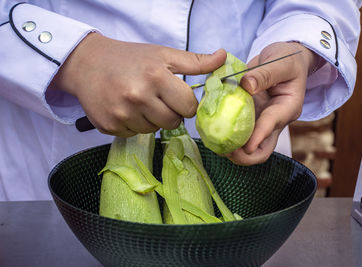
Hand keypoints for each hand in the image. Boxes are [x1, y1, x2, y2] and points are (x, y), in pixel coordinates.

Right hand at [49, 33, 225, 136]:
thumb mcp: (163, 54)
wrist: (87, 63)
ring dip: (152, 119)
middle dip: (171, 112)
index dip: (186, 103)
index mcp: (155, 77)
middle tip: (158, 97)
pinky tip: (126, 108)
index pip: (188, 107)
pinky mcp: (109, 126)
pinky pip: (135, 134)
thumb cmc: (129, 58)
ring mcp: (121, 114)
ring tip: (140, 100)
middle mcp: (137, 97)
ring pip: (154, 130)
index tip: (178, 96)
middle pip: (173, 122)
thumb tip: (223, 58)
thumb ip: (195, 61)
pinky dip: (135, 124)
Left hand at [225, 42, 319, 164]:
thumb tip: (247, 85)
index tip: (246, 146)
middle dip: (243, 156)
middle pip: (261, 150)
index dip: (258, 137)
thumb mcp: (282, 62)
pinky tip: (210, 129)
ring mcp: (260, 122)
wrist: (284, 59)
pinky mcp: (248, 118)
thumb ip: (265, 73)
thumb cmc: (288, 59)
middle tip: (225, 150)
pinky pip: (236, 133)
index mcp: (287, 108)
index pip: (272, 126)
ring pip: (246, 147)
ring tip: (213, 142)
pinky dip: (223, 135)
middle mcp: (274, 121)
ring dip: (230, 149)